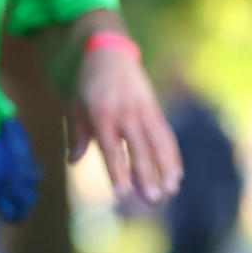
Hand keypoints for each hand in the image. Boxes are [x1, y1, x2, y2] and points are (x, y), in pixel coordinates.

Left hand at [65, 46, 183, 203]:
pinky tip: (177, 174)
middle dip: (147, 175)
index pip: (111, 148)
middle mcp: (126, 113)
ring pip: (158, 143)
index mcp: (102, 114)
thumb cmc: (87, 84)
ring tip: (171, 190)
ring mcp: (143, 110)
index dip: (117, 171)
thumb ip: (76, 134)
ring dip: (166, 168)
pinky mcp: (155, 109)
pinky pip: (166, 135)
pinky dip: (172, 155)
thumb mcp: (74, 105)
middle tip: (152, 199)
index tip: (123, 193)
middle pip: (139, 149)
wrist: (109, 52)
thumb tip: (73, 160)